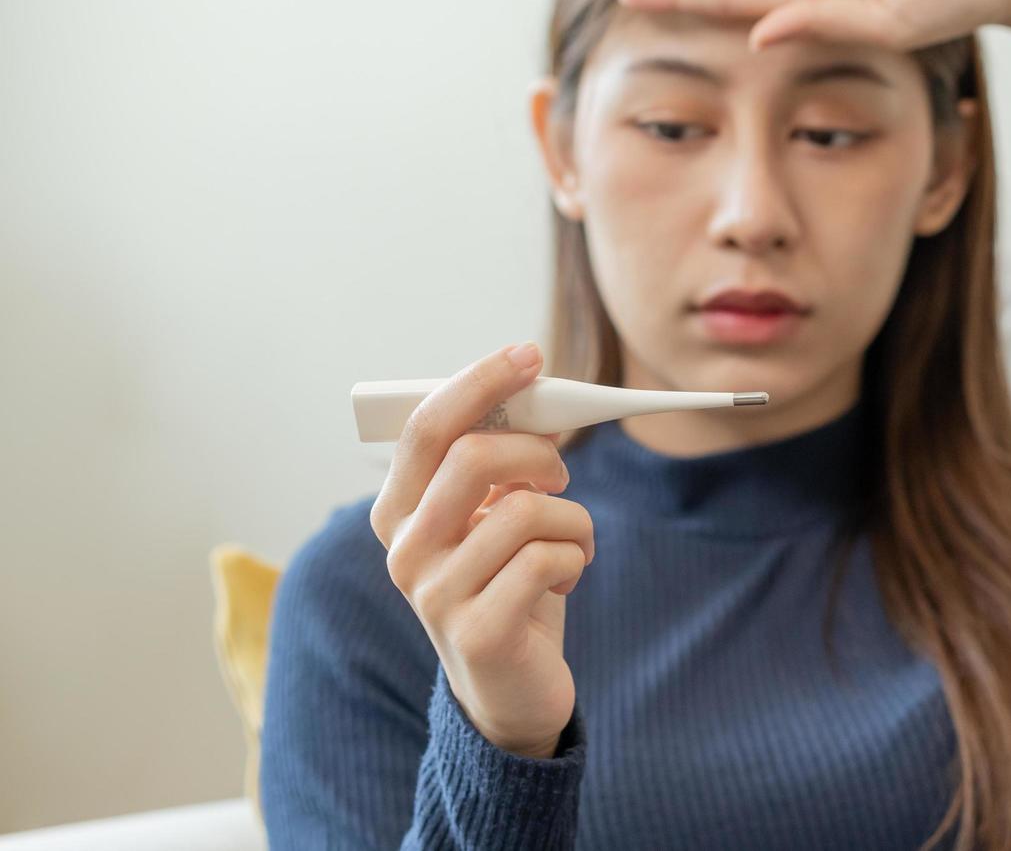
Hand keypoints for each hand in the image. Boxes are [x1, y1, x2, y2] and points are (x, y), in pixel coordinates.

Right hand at [369, 342, 594, 759]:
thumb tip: (532, 394)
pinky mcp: (479, 632)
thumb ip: (499, 464)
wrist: (510, 689)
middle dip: (537, 451)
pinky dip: (577, 557)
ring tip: (573, 541)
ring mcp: (436, 595)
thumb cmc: (507, 584)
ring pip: (526, 510)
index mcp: (398, 512)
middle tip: (560, 469)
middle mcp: (405, 551)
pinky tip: (568, 580)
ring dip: (572, 518)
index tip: (528, 355)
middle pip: (473, 456)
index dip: (479, 382)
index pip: (425, 426)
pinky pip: (548, 559)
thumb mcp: (495, 518)